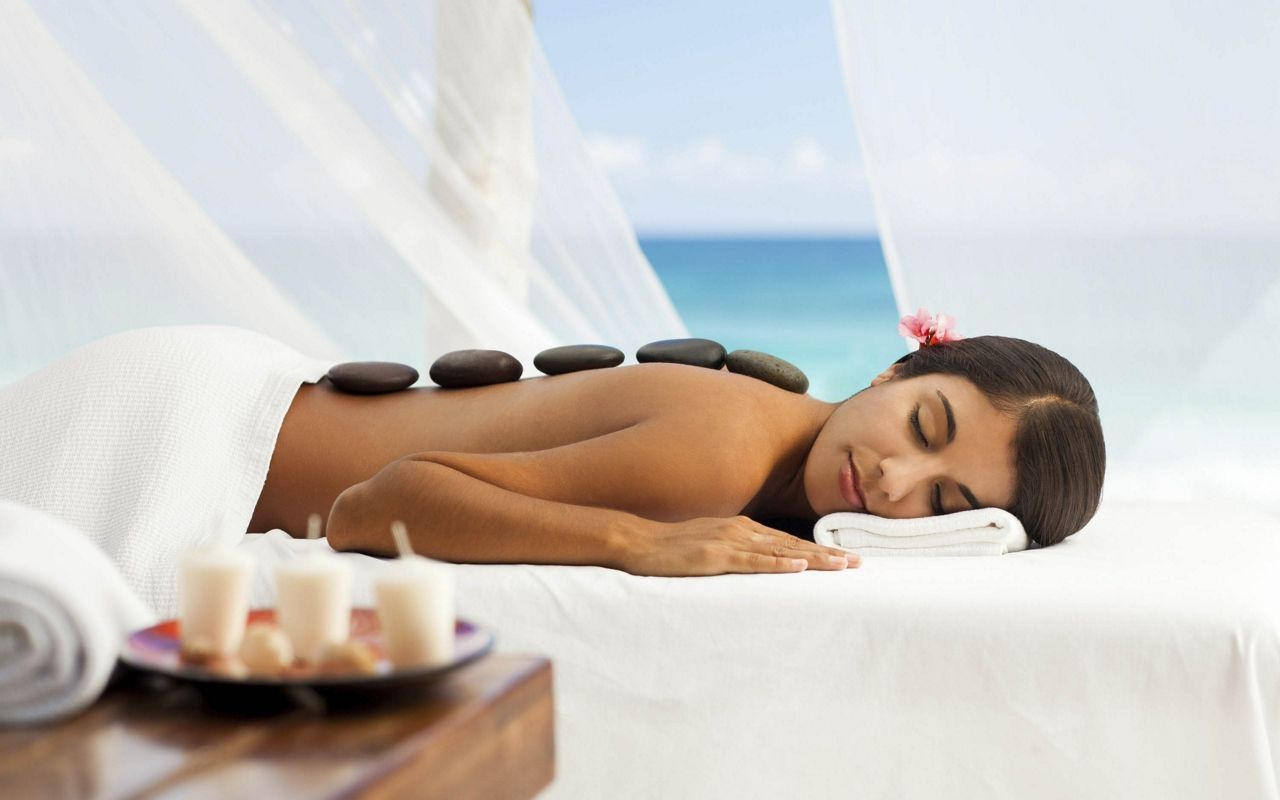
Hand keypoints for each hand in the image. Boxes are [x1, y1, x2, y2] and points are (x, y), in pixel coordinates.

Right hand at [620, 516, 860, 576]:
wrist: (637, 542)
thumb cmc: (671, 548)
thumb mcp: (709, 545)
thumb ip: (735, 551)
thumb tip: (758, 563)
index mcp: (741, 527)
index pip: (787, 540)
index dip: (818, 549)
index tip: (844, 557)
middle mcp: (740, 529)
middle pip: (792, 543)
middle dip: (827, 554)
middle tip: (859, 564)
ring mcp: (728, 541)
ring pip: (780, 551)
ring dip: (813, 559)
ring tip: (841, 566)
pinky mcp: (715, 557)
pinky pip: (752, 561)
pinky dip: (778, 564)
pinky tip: (798, 566)